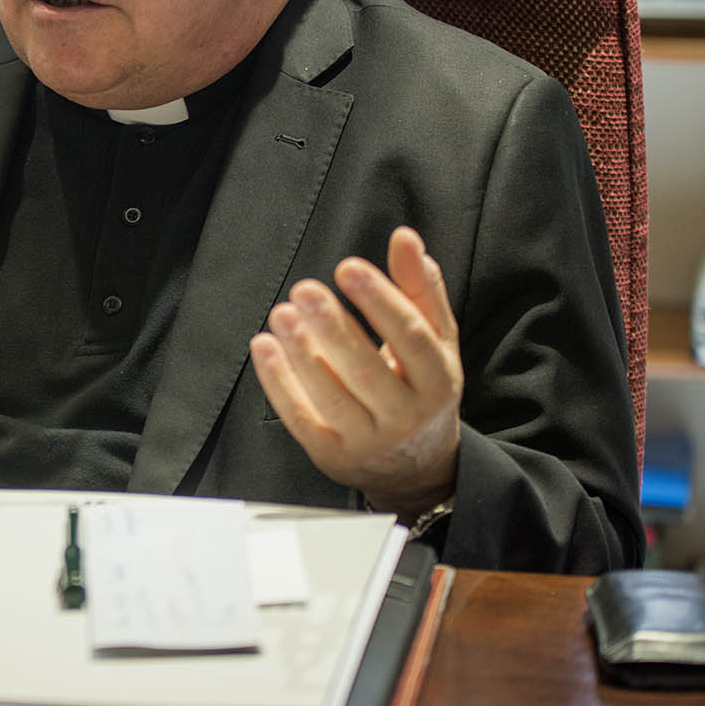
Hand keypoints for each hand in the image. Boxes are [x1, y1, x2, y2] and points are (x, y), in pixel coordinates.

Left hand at [249, 226, 461, 516]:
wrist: (416, 468)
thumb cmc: (422, 388)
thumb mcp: (435, 341)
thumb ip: (419, 289)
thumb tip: (405, 237)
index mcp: (439, 380)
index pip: (411, 337)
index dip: (380, 301)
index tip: (348, 268)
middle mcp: (407, 415)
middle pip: (366, 370)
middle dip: (333, 328)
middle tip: (305, 289)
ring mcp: (368, 439)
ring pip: (332, 397)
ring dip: (301, 354)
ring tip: (282, 314)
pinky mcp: (333, 454)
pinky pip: (302, 418)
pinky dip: (279, 383)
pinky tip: (265, 347)